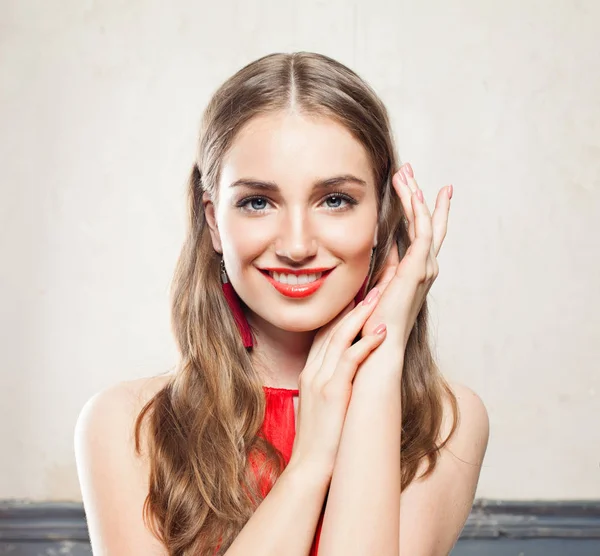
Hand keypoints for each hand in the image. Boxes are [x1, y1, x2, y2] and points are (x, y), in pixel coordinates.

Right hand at [289, 292, 385, 479]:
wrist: (309, 468)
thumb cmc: (321, 439)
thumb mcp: (319, 404)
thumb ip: (328, 383)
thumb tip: (345, 374)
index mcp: (310, 372)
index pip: (324, 332)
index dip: (341, 311)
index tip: (359, 294)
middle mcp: (312, 371)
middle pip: (331, 327)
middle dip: (353, 303)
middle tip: (373, 284)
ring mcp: (320, 380)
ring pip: (339, 337)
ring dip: (361, 314)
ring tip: (379, 296)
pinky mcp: (332, 392)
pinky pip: (349, 360)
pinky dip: (365, 343)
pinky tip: (380, 331)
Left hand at [361, 163, 451, 349]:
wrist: (378, 347)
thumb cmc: (371, 325)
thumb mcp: (374, 288)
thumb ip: (379, 268)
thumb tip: (375, 248)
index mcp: (413, 272)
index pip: (419, 234)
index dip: (416, 210)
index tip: (410, 187)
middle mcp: (424, 268)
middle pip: (427, 224)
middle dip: (419, 195)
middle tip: (409, 171)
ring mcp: (424, 269)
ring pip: (424, 223)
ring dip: (415, 197)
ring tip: (405, 174)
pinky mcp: (418, 270)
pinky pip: (422, 233)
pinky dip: (419, 212)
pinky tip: (412, 194)